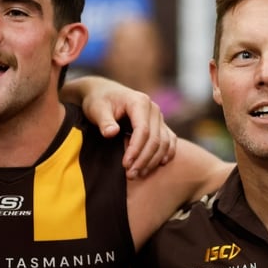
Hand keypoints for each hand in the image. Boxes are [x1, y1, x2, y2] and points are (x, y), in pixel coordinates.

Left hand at [61, 76, 177, 177]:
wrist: (105, 93)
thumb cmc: (99, 101)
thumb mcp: (97, 108)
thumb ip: (104, 121)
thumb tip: (111, 133)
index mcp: (140, 102)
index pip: (143, 130)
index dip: (135, 150)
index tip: (125, 165)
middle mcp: (154, 109)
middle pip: (155, 139)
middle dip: (144, 159)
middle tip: (131, 175)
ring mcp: (159, 118)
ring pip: (164, 143)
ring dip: (153, 161)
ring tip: (139, 174)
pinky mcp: (160, 125)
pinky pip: (170, 141)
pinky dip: (166, 154)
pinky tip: (158, 165)